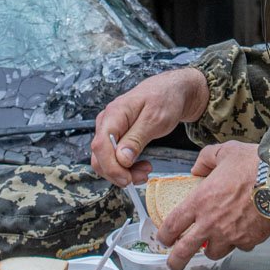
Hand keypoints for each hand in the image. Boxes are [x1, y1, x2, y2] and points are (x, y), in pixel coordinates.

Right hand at [90, 68, 208, 186]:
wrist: (171, 91)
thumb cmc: (165, 100)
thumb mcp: (156, 120)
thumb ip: (136, 139)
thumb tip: (121, 159)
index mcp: (114, 113)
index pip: (100, 145)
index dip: (111, 167)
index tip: (127, 179)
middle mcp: (107, 121)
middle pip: (99, 156)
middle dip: (118, 173)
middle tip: (142, 177)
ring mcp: (109, 129)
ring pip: (105, 160)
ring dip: (123, 172)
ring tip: (145, 171)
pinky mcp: (116, 136)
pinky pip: (113, 157)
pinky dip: (125, 167)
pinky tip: (141, 165)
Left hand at [156, 141, 269, 269]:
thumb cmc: (254, 164)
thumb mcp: (224, 151)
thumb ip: (206, 159)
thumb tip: (197, 168)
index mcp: (200, 201)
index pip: (173, 225)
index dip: (165, 235)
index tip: (164, 239)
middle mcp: (211, 222)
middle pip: (185, 251)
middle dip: (176, 261)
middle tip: (174, 265)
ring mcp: (230, 234)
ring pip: (214, 253)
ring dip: (213, 249)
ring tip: (216, 242)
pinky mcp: (249, 241)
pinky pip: (240, 247)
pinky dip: (239, 242)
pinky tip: (243, 231)